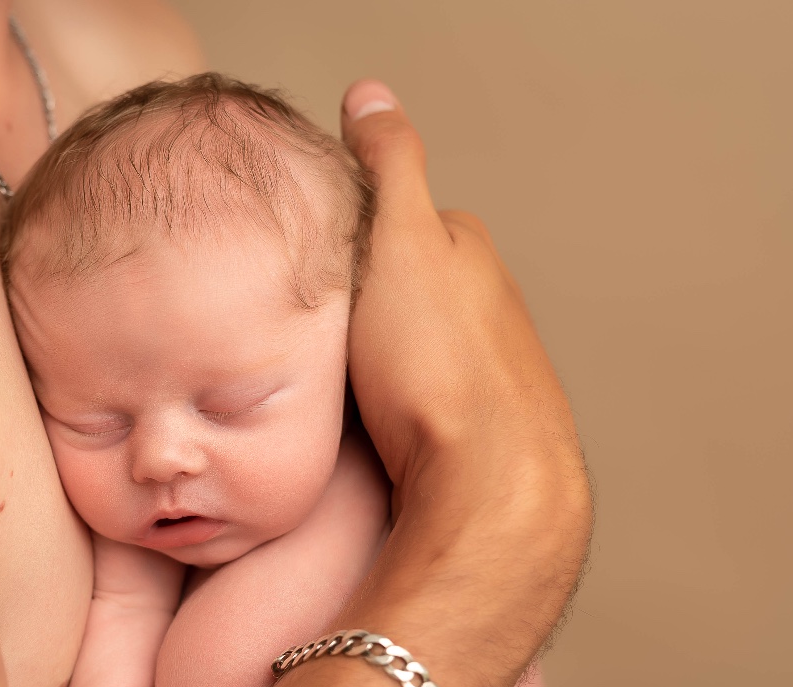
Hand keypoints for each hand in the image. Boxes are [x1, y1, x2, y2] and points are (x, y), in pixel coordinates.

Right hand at [339, 79, 585, 517]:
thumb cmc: (437, 365)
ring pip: (406, 347)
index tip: (305, 254)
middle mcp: (487, 305)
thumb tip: (370, 95)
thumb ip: (387, 167)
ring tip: (326, 379)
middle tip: (305, 324)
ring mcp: (484, 369)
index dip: (345, 231)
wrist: (485, 483)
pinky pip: (412, 400)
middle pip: (400, 286)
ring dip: (372, 357)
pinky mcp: (472, 430)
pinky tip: (362, 424)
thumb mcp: (399, 240)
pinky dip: (385, 403)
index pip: (397, 215)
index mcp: (467, 252)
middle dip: (357, 300)